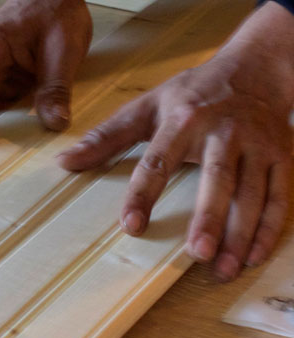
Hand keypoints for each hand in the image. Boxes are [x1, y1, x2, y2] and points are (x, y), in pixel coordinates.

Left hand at [58, 1, 293, 280]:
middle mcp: (224, 130)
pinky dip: (270, 228)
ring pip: (253, 192)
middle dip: (209, 216)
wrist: (255, 69)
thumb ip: (107, 136)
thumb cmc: (193, 93)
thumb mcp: (147, 105)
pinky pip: (281, 195)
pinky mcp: (283, 155)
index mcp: (183, 119)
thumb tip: (65, 161)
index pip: (159, 160)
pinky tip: (252, 256)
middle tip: (195, 253)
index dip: (144, 194)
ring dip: (240, 233)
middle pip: (218, 177)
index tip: (132, 226)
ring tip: (222, 269)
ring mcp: (258, 144)